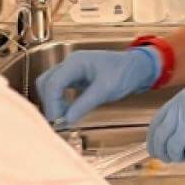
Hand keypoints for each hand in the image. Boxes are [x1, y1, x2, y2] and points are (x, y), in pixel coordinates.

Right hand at [36, 47, 159, 126]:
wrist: (138, 67)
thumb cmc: (125, 73)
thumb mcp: (106, 90)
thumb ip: (84, 104)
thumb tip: (66, 120)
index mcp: (76, 62)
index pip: (53, 83)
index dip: (51, 103)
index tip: (57, 121)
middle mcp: (70, 64)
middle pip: (46, 83)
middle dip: (49, 102)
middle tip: (59, 121)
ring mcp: (72, 70)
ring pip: (50, 85)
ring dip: (53, 102)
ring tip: (64, 117)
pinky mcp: (75, 78)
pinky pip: (60, 89)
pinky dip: (59, 100)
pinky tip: (68, 112)